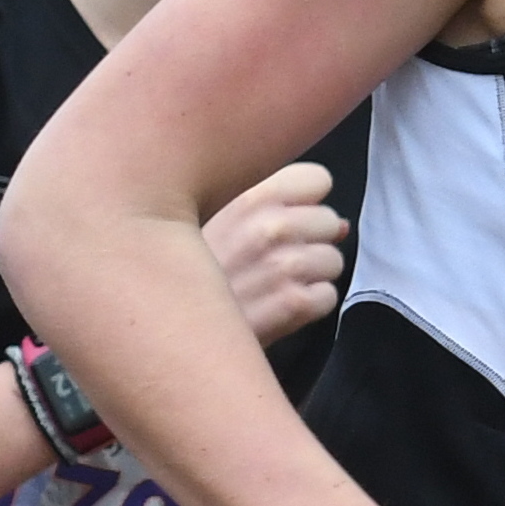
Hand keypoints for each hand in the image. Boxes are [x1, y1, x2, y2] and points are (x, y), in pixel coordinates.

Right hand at [203, 162, 348, 346]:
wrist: (166, 327)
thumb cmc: (188, 273)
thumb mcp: (218, 223)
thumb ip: (273, 211)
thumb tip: (338, 223)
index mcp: (250, 195)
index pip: (318, 179)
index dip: (308, 201)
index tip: (288, 218)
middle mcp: (271, 225)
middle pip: (330, 221)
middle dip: (311, 241)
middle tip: (275, 260)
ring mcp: (285, 265)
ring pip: (334, 260)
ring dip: (310, 275)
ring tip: (272, 285)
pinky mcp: (294, 304)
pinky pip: (327, 296)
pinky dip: (308, 306)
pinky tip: (275, 307)